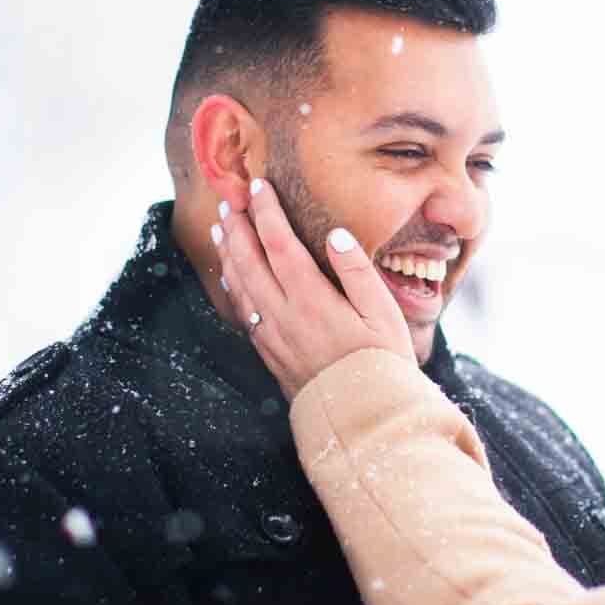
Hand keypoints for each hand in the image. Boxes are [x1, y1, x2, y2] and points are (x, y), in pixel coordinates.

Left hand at [213, 178, 414, 396]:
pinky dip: (233, 286)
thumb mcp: (383, 312)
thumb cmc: (382, 362)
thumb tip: (335, 233)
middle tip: (231, 200)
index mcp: (312, 299)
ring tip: (221, 228)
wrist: (364, 418)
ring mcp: (272, 336)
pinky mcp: (270, 353)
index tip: (259, 187)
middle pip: (249, 261)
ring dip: (228, 253)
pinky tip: (231, 275)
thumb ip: (357, 270)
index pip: (280, 244)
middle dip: (238, 227)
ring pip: (239, 286)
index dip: (266, 212)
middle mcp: (284, 315)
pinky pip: (242, 311)